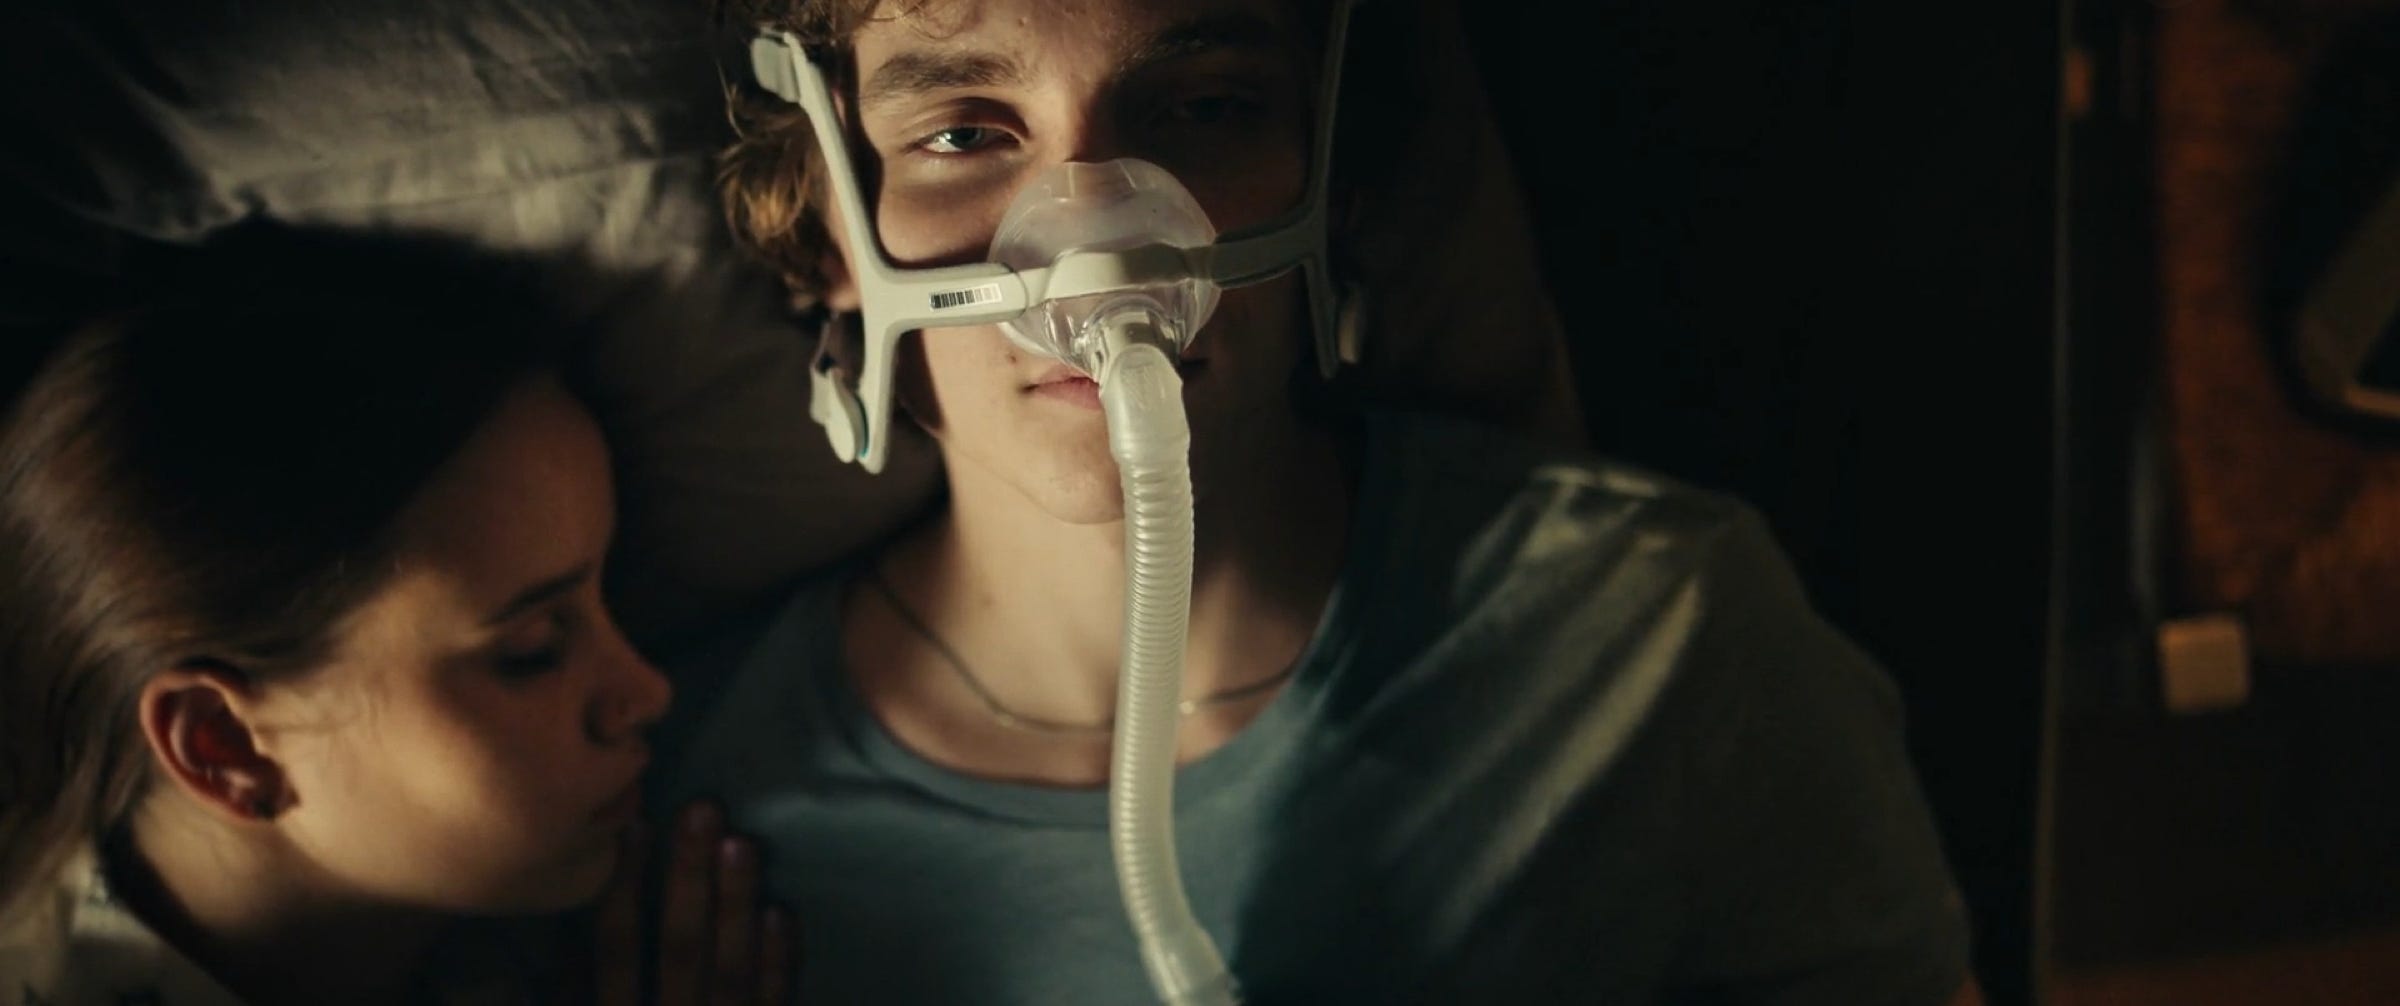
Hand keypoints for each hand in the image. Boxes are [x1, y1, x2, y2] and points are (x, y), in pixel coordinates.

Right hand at [591, 802, 796, 1005]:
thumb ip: (579, 986)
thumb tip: (572, 925)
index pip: (617, 950)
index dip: (625, 889)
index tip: (638, 825)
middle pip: (680, 948)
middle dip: (690, 878)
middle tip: (703, 811)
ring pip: (729, 971)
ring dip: (735, 905)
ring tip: (742, 844)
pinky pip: (772, 1003)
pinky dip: (777, 962)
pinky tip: (780, 912)